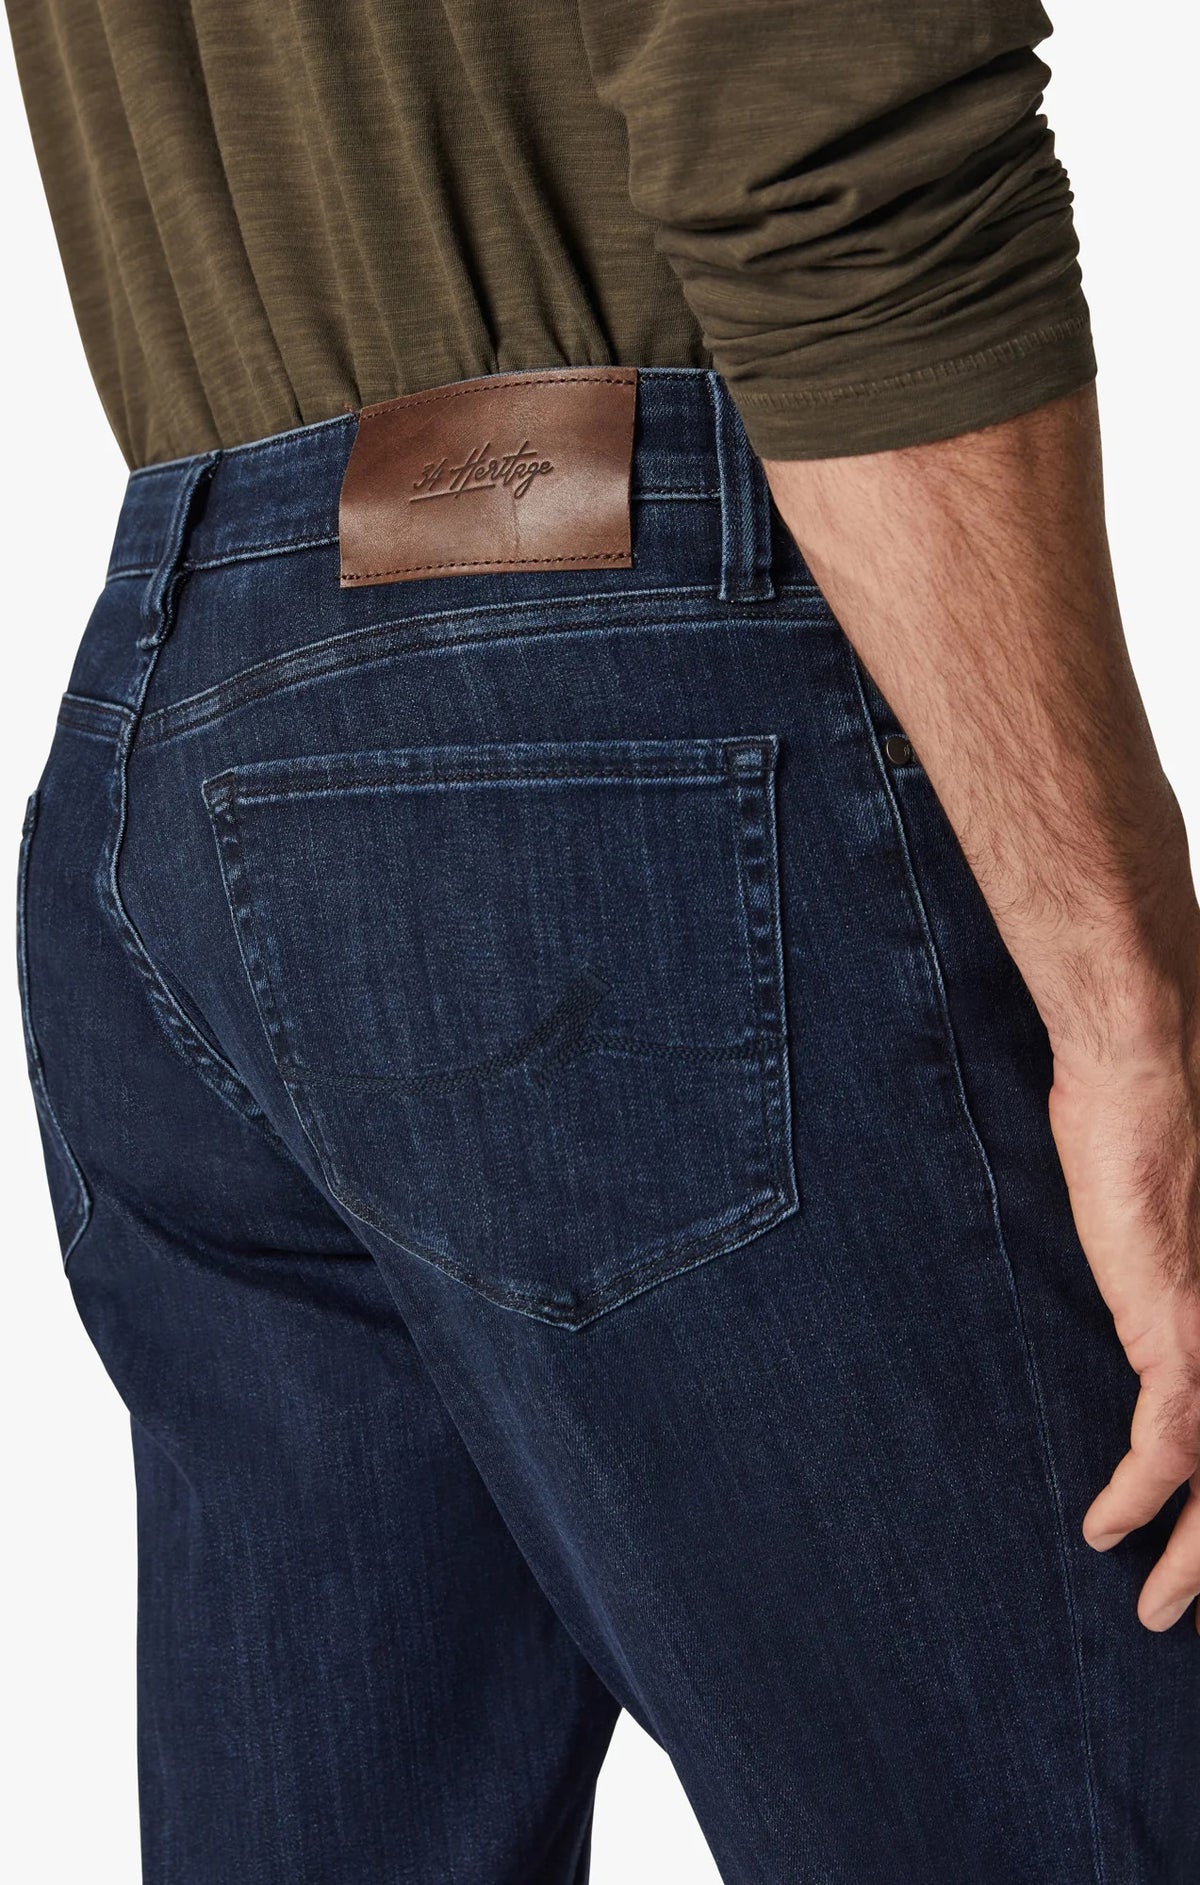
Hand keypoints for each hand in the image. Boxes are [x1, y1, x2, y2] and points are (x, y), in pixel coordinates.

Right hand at [1049, 1034, 1199, 1632]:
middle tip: (1181, 1605)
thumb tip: (1157, 1299)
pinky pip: (1173, 1447)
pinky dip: (1140, 1498)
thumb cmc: (1156, 1116)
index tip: (1197, 1530)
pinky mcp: (1184, 1334)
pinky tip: (1105, 1528)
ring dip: (1195, 1557)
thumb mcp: (1173, 1217)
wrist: (1145, 1062)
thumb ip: (1179, 1275)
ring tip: (1159, 1607)